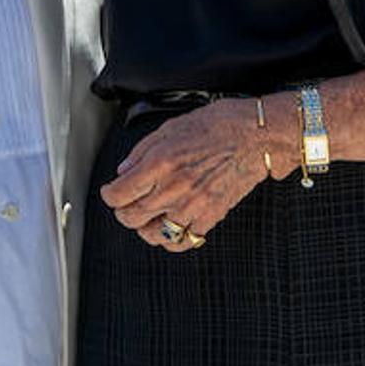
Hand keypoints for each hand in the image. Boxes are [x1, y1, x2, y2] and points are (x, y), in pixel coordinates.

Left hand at [100, 98, 288, 251]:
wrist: (255, 136)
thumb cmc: (219, 125)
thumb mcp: (171, 127)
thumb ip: (142, 151)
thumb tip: (125, 171)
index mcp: (160, 163)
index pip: (119, 194)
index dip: (109, 194)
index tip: (111, 191)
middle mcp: (174, 188)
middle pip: (132, 216)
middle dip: (123, 211)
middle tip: (125, 204)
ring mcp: (193, 206)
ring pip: (154, 234)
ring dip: (144, 228)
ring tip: (145, 218)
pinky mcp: (211, 216)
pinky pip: (184, 240)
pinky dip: (172, 239)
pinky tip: (170, 229)